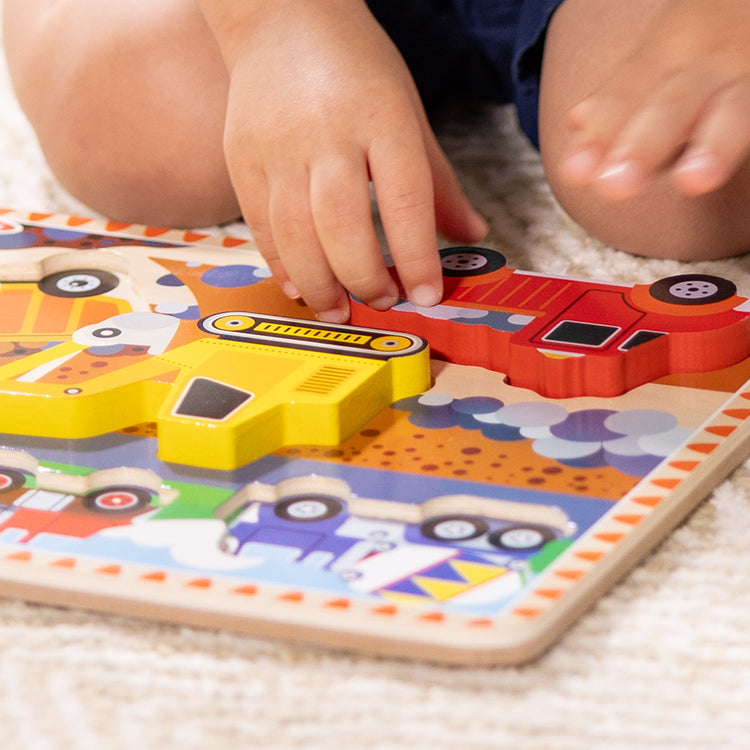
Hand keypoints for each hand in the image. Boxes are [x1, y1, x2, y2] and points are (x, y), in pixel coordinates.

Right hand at [217, 1, 485, 320]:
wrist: (280, 18)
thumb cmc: (356, 69)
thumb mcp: (409, 114)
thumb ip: (439, 183)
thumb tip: (472, 235)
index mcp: (381, 117)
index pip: (404, 199)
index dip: (417, 256)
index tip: (428, 294)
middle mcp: (326, 133)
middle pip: (342, 225)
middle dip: (364, 277)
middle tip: (382, 302)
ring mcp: (276, 148)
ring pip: (295, 235)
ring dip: (320, 285)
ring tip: (339, 310)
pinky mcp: (241, 159)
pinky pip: (260, 227)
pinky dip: (282, 266)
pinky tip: (302, 287)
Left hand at [559, 0, 749, 201]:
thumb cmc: (707, 37)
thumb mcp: (661, 52)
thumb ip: (624, 93)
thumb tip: (576, 121)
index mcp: (665, 54)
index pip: (623, 98)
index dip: (600, 136)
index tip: (575, 172)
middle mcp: (707, 62)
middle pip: (671, 105)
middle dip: (642, 146)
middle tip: (614, 186)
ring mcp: (749, 71)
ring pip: (734, 110)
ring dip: (713, 146)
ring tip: (694, 181)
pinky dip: (746, 138)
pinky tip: (724, 168)